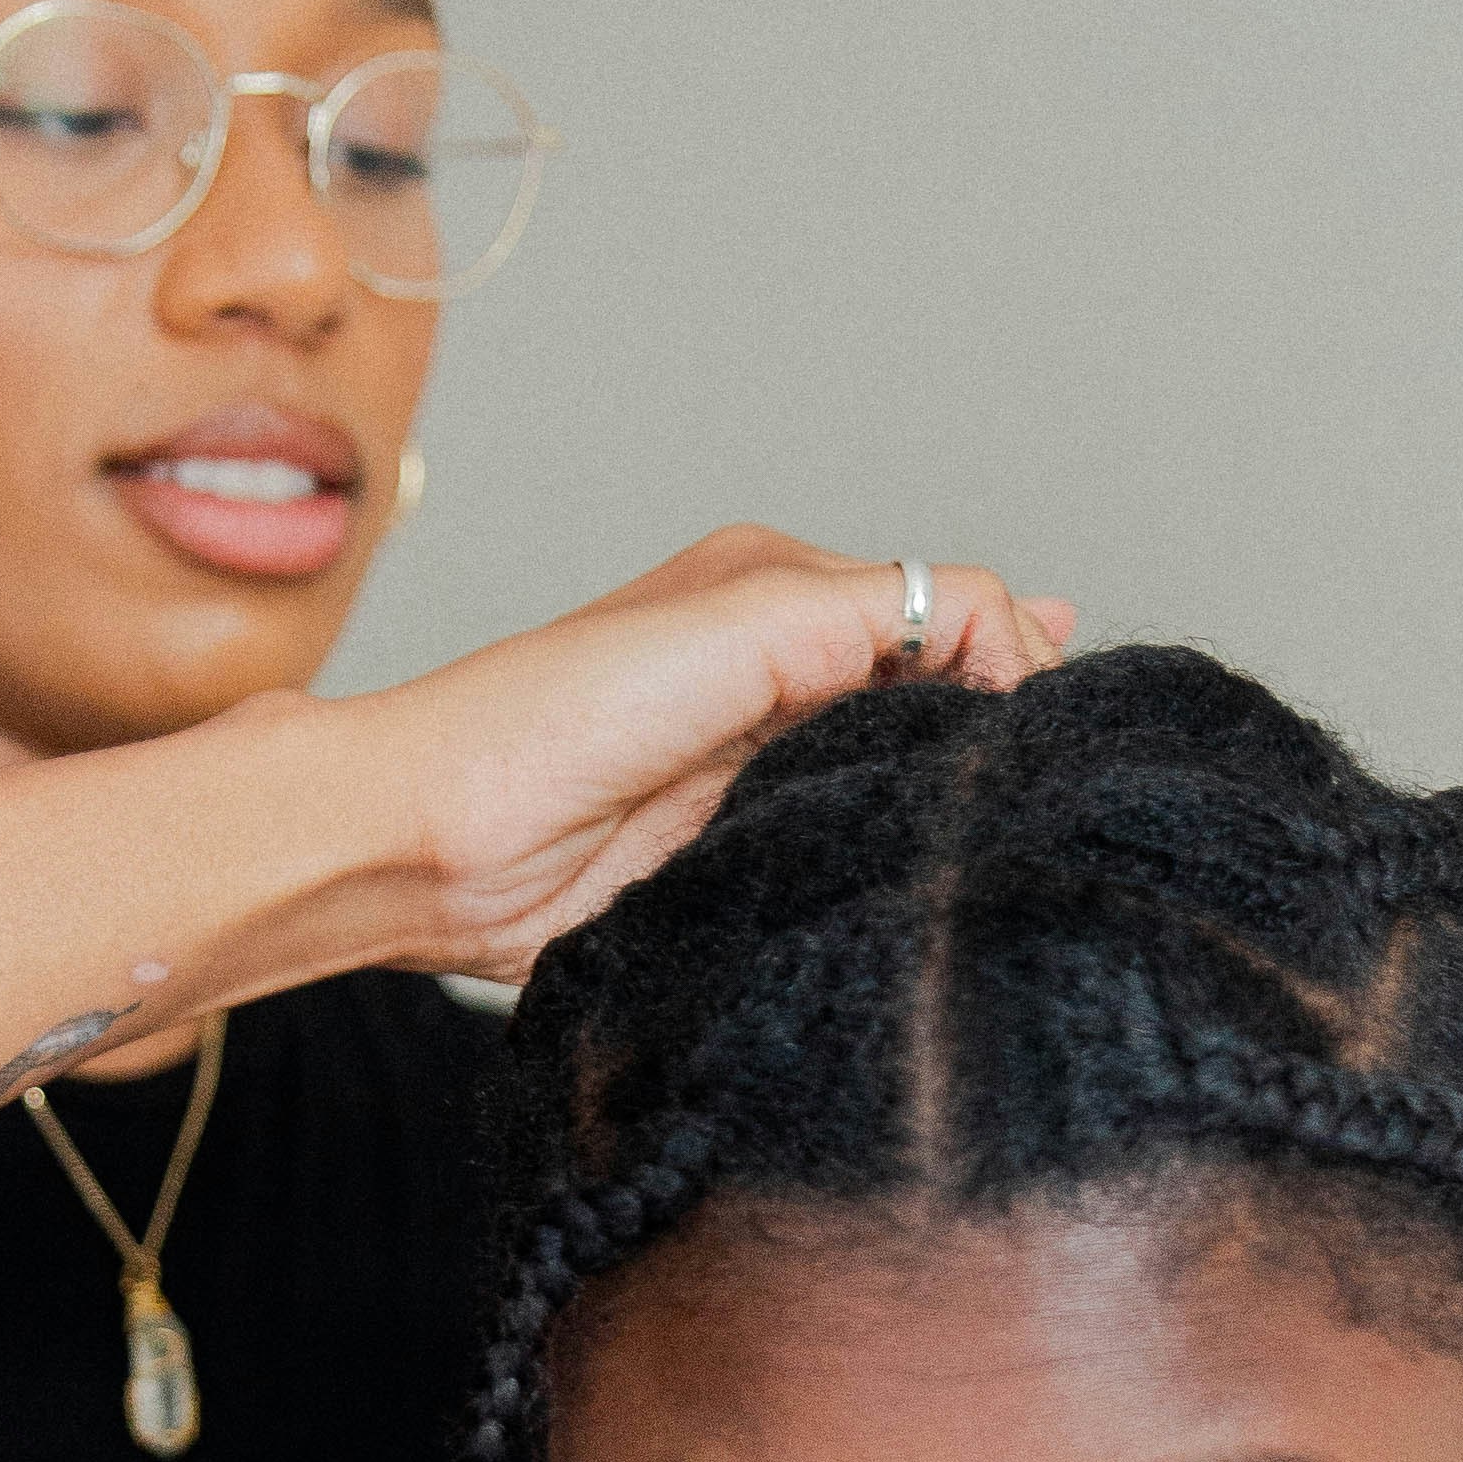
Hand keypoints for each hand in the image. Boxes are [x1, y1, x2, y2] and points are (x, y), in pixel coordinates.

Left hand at [350, 528, 1071, 983]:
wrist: (440, 841)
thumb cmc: (555, 715)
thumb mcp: (744, 620)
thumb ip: (886, 610)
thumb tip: (1022, 631)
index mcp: (783, 591)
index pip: (954, 608)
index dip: (1005, 659)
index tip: (1014, 726)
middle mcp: (783, 672)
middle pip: (943, 691)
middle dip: (993, 727)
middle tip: (1017, 784)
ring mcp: (767, 767)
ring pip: (906, 776)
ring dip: (945, 799)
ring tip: (973, 830)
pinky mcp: (745, 852)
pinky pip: (853, 852)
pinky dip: (892, 859)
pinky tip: (916, 870)